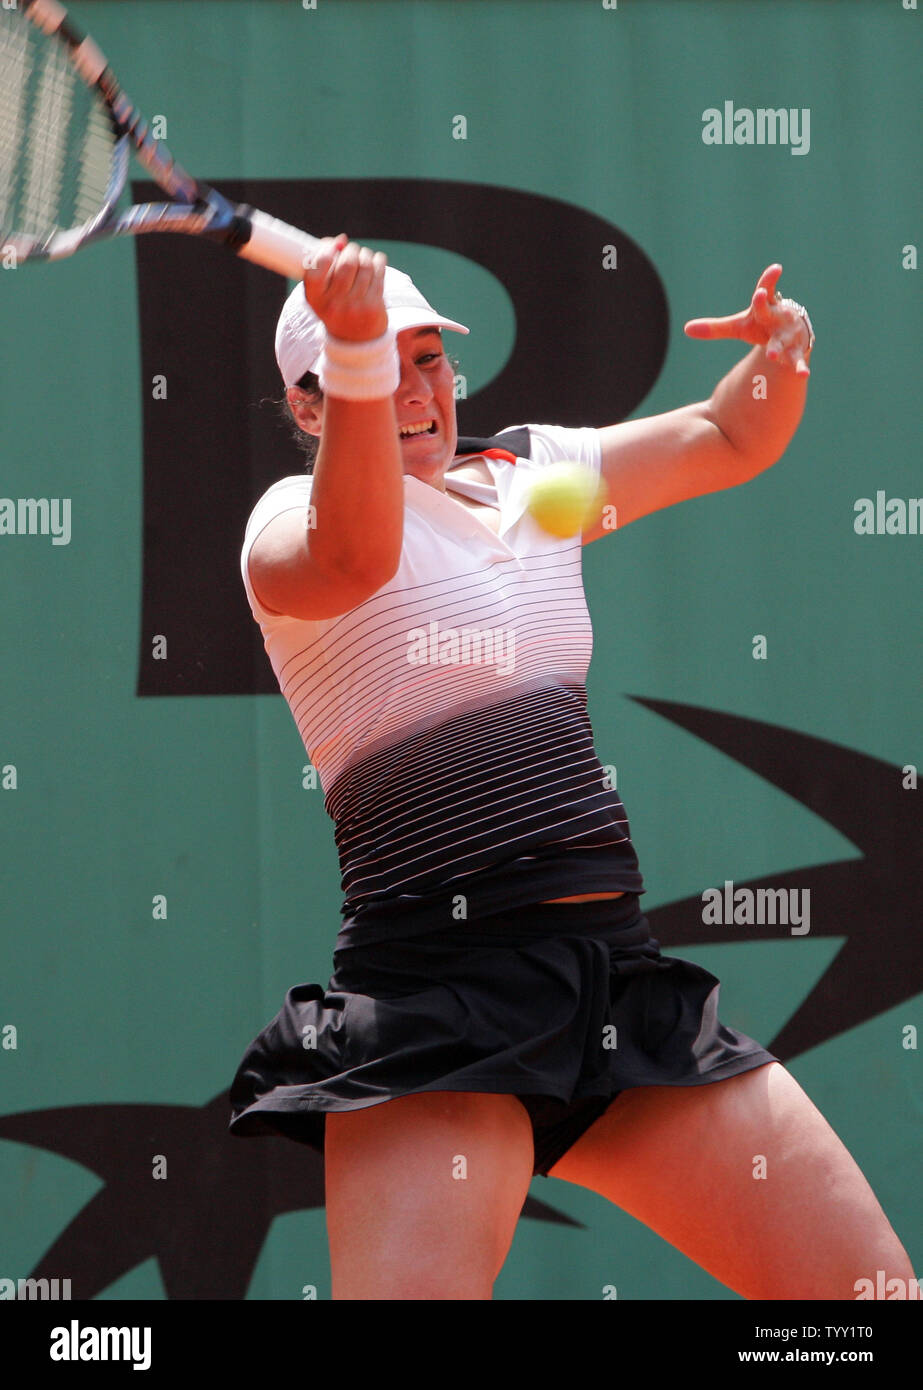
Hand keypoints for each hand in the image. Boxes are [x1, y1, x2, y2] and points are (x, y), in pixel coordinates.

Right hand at [302, 234, 387, 341]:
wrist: (355, 338)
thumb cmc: (335, 303)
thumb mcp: (322, 290)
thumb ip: (324, 262)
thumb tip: (341, 239)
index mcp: (315, 299)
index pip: (317, 268)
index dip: (326, 251)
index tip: (333, 246)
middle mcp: (333, 305)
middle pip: (346, 263)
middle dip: (351, 250)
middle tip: (352, 251)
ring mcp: (355, 307)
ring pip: (365, 265)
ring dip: (365, 254)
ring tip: (364, 257)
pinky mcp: (373, 306)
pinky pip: (379, 272)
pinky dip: (378, 261)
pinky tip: (375, 262)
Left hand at [684, 263, 813, 376]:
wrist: (789, 335)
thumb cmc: (761, 326)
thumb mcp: (738, 327)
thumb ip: (715, 328)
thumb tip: (686, 329)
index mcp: (765, 308)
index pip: (765, 291)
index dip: (768, 280)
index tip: (776, 269)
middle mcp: (778, 317)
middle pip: (769, 312)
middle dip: (764, 306)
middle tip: (759, 296)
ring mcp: (788, 334)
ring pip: (783, 340)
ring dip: (777, 348)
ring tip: (771, 356)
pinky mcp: (796, 351)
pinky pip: (797, 359)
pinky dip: (800, 366)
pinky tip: (803, 374)